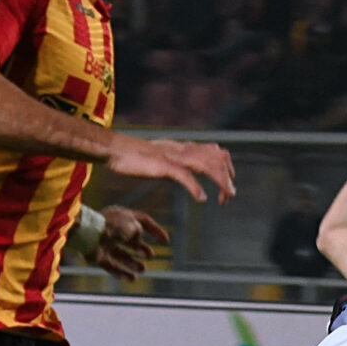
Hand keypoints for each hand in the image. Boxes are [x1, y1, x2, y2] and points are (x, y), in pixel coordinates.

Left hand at [87, 205, 169, 279]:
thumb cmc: (113, 226)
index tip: (166, 241)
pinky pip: (112, 266)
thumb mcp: (133, 224)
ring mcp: (104, 243)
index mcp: (122, 216)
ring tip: (142, 269)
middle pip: (131, 241)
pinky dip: (121, 273)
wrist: (89, 234)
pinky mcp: (97, 257)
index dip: (156, 230)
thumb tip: (136, 237)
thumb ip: (139, 229)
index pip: (143, 221)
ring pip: (121, 255)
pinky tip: (132, 279)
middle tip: (149, 256)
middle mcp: (113, 229)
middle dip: (142, 249)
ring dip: (133, 263)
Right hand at [105, 135, 235, 203]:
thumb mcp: (165, 156)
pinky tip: (201, 198)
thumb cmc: (137, 156)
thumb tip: (191, 167)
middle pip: (217, 159)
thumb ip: (179, 160)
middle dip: (227, 178)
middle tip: (230, 196)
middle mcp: (184, 149)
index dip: (227, 168)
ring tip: (225, 198)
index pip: (217, 152)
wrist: (116, 150)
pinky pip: (184, 175)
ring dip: (219, 182)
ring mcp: (174, 157)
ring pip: (206, 165)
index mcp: (185, 148)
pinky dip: (195, 187)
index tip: (229, 185)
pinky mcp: (163, 165)